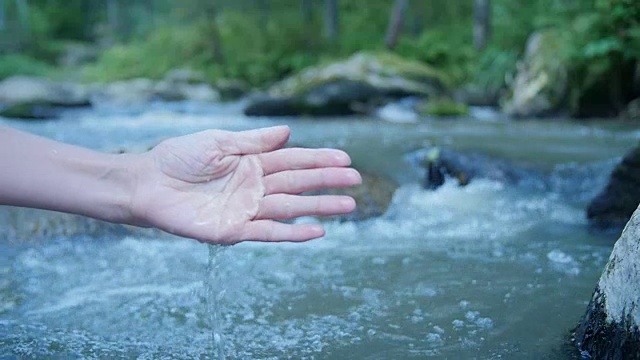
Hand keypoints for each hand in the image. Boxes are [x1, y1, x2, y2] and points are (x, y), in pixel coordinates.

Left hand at [130, 126, 360, 243]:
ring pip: (290, 208)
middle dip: (327, 181)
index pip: (293, 160)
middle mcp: (254, 187)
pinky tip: (316, 231)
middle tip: (356, 181)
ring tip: (347, 206)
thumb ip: (254, 142)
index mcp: (252, 163)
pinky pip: (267, 232)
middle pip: (298, 183)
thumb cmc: (178, 159)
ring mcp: (246, 209)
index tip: (345, 159)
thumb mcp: (218, 142)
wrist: (147, 183)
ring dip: (319, 207)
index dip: (319, 159)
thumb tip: (288, 132)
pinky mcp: (233, 230)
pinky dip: (292, 232)